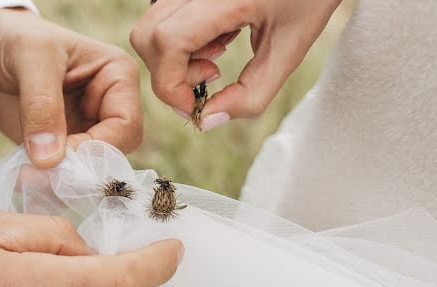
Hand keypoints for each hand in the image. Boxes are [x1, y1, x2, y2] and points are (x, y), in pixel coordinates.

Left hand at [0, 8, 142, 167]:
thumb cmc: (12, 38)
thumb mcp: (29, 59)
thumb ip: (41, 106)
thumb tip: (50, 160)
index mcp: (117, 78)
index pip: (126, 128)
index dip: (96, 148)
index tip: (56, 155)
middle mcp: (108, 107)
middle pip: (112, 156)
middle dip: (78, 169)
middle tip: (37, 175)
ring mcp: (86, 131)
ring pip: (90, 173)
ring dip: (61, 181)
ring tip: (27, 178)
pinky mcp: (63, 149)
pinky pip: (66, 177)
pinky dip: (48, 183)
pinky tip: (23, 179)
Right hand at [130, 0, 341, 129]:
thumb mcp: (289, 51)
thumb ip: (251, 95)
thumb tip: (206, 120)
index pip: (167, 43)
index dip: (171, 86)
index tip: (196, 106)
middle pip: (147, 37)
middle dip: (169, 74)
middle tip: (212, 75)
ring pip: (149, 28)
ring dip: (173, 57)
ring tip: (217, 53)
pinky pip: (161, 16)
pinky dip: (177, 40)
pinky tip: (213, 38)